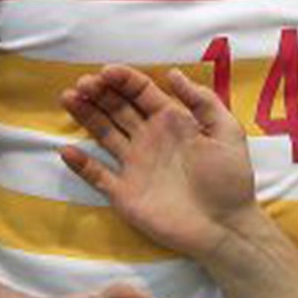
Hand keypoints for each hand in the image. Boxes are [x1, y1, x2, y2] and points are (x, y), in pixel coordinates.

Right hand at [60, 65, 257, 260]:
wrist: (225, 226)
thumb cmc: (230, 179)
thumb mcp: (226, 132)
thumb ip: (203, 101)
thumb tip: (173, 73)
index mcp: (173, 121)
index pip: (142, 92)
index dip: (123, 80)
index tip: (105, 71)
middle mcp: (150, 138)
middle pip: (117, 108)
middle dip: (98, 92)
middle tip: (82, 83)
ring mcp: (135, 164)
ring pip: (103, 133)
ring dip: (85, 115)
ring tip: (68, 98)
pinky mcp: (124, 192)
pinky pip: (97, 175)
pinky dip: (80, 164)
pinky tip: (67, 150)